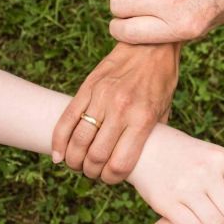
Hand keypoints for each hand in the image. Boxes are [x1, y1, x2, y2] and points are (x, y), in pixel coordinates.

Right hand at [51, 42, 178, 183]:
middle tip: (93, 172)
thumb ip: (151, 135)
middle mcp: (121, 110)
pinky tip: (59, 154)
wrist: (151, 44)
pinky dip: (58, 141)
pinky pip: (66, 119)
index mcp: (142, 119)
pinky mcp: (87, 87)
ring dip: (74, 160)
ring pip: (78, 140)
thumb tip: (142, 160)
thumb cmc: (161, 80)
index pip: (119, 163)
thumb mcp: (165, 110)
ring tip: (78, 164)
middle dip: (92, 172)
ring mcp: (101, 97)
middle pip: (95, 156)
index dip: (112, 179)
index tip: (111, 178)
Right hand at [109, 0, 223, 43]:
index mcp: (181, 26)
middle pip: (118, 5)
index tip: (124, 23)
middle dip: (122, 7)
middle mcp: (171, 1)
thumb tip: (136, 32)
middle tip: (135, 3)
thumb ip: (172, 31)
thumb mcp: (205, 26)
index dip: (120, 28)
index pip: (126, 32)